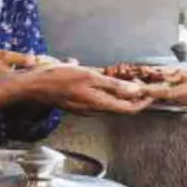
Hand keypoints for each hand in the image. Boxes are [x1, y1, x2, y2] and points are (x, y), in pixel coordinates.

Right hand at [27, 66, 152, 113]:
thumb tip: (135, 91)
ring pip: (109, 104)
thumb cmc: (59, 78)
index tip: (152, 94)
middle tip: (144, 86)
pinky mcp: (78, 104)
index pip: (128, 108)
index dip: (142, 102)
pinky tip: (106, 82)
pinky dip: (107, 93)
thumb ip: (113, 85)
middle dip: (134, 98)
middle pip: (120, 107)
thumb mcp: (89, 77)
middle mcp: (93, 109)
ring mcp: (85, 108)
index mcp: (98, 103)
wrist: (34, 86)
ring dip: (121, 95)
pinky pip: (98, 100)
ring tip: (130, 83)